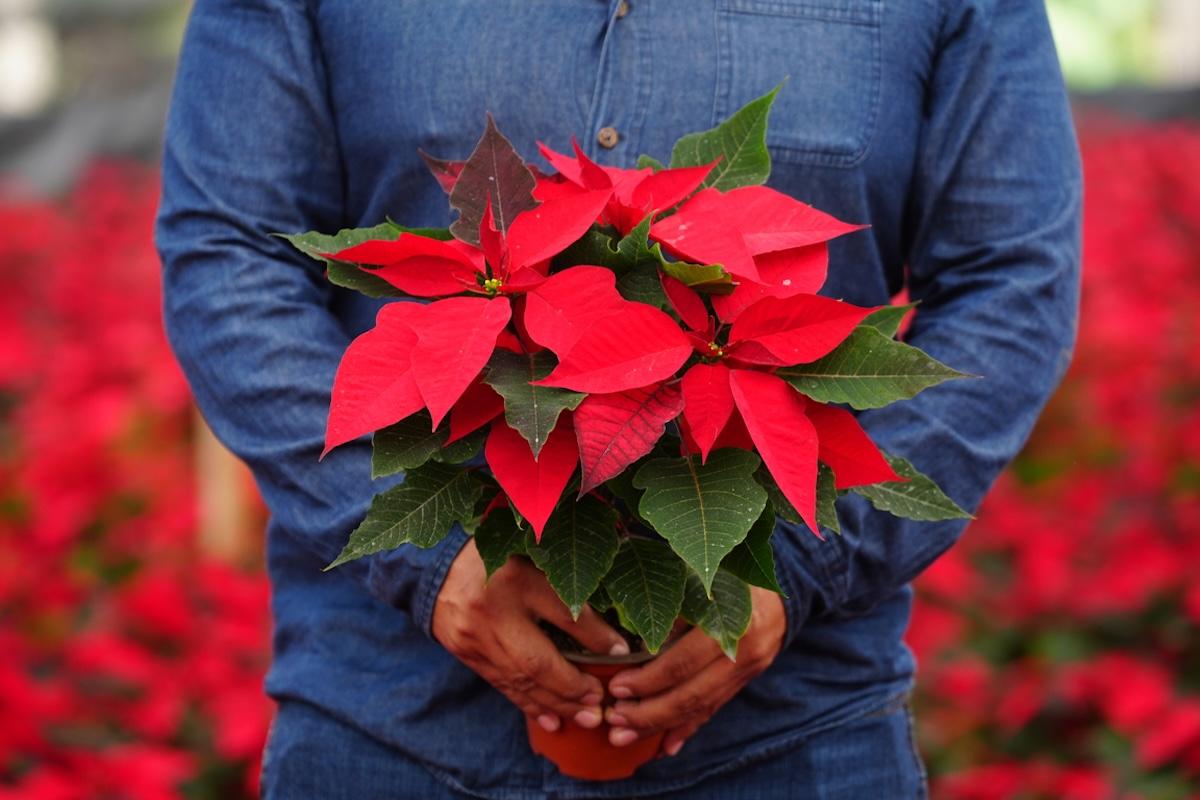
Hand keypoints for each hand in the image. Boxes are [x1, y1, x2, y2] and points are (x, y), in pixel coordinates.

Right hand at [431, 539, 629, 732]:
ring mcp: (476, 638)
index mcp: (516, 577)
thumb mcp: (532, 558)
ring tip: (586, 717)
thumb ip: (563, 581)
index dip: (595, 636)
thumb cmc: (495, 558)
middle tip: (601, 702)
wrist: (436, 568)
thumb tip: (605, 618)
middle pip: (537, 660)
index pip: (562, 612)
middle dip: (573, 687)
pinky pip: (502, 686)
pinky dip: (529, 705)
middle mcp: (493, 611)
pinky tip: (552, 720)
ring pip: (521, 680)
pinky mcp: (467, 655)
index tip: (621, 652)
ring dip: (556, 703)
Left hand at [603, 586, 785, 756]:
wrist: (779, 595)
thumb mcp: (703, 583)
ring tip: (625, 735)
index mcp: (729, 624)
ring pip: (700, 708)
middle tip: (615, 719)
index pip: (682, 663)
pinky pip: (713, 710)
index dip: (648, 680)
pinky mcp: (744, 683)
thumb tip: (636, 643)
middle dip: (649, 712)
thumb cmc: (732, 580)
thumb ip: (676, 611)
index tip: (617, 687)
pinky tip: (665, 746)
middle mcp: (741, 655)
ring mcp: (745, 673)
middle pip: (691, 694)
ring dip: (661, 726)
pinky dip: (688, 729)